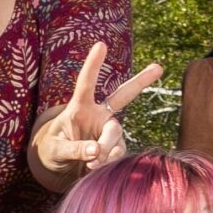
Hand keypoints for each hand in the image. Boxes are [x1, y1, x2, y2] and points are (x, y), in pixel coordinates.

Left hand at [29, 42, 163, 181]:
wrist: (59, 166)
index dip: (93, 65)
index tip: (100, 45)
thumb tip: (96, 151)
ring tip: (90, 163)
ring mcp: (109, 129)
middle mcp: (98, 114)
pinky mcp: (116, 146)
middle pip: (122, 96)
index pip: (86, 83)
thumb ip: (74, 149)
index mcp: (79, 107)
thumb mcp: (55, 149)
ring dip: (106, 149)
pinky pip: (118, 152)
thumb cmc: (52, 150)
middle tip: (159, 67)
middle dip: (141, 81)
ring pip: (116, 134)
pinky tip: (96, 167)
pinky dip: (108, 161)